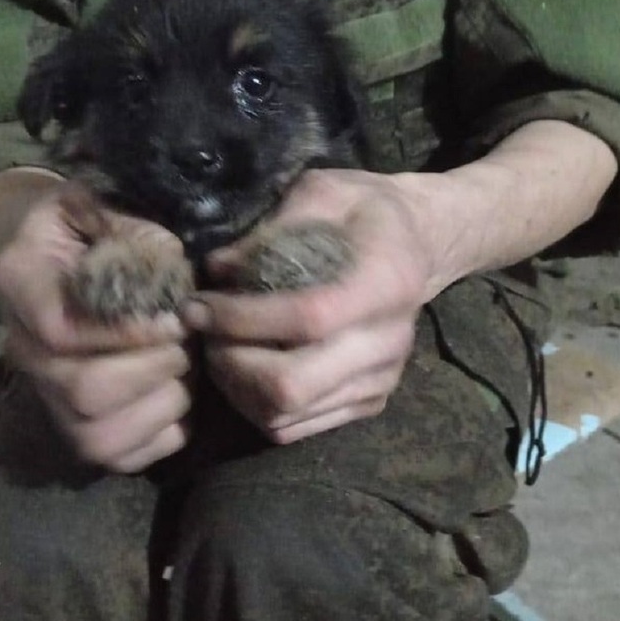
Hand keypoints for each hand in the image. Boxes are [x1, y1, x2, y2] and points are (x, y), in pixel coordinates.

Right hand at [0, 185, 193, 471]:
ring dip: (166, 398)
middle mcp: (20, 349)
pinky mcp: (79, 433)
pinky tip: (178, 392)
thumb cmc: (95, 226)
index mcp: (19, 281)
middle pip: (84, 390)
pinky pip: (124, 457)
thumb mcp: (101, 202)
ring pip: (102, 433)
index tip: (175, 316)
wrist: (72, 258)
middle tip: (187, 338)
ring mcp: (46, 398)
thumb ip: (128, 226)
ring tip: (186, 364)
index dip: (126, 332)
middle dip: (155, 365)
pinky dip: (166, 431)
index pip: (60, 330)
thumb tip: (167, 268)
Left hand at [181, 169, 426, 443]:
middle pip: (292, 385)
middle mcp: (388, 342)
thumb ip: (272, 230)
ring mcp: (380, 381)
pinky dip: (253, 405)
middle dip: (230, 362)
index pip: (307, 318)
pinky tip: (243, 367)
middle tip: (205, 331)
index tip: (199, 305)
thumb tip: (217, 269)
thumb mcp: (323, 192)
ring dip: (234, 386)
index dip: (242, 318)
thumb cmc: (366, 211)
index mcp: (385, 283)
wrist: (420, 243)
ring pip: (286, 414)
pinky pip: (295, 428)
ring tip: (219, 347)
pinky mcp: (367, 403)